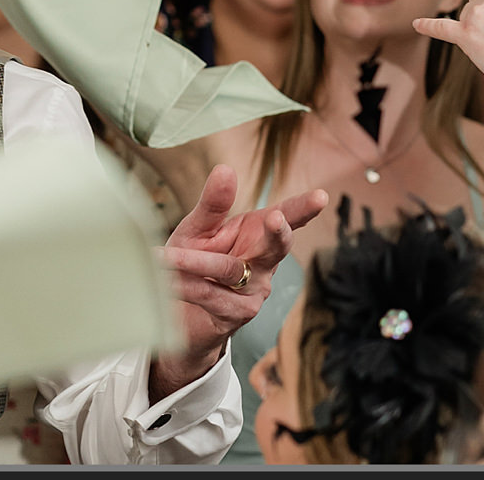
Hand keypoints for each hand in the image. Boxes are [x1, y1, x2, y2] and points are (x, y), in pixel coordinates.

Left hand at [150, 165, 325, 395]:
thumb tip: (225, 169)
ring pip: (228, 270)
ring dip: (195, 262)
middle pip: (275, 248)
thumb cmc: (193, 263)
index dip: (305, 209)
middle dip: (277, 233)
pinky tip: (163, 279)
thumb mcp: (199, 229)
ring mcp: (253, 291)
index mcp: (257, 235)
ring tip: (167, 256)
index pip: (287, 219)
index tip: (320, 196)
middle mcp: (263, 264)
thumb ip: (213, 203)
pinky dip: (182, 284)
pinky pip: (208, 294)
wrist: (180, 313)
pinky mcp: (235, 314)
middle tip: (274, 217)